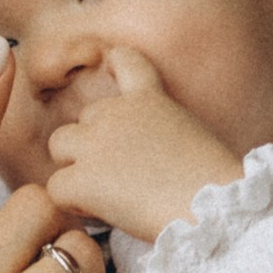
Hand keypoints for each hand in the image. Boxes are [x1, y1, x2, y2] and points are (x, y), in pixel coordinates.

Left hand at [45, 47, 245, 241]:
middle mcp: (116, 113)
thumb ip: (161, 134)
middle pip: (83, 117)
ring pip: (59, 145)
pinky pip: (56, 188)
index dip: (114, 65)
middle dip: (94, 142)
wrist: (214, 210)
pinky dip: (72, 203)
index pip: (124, 59)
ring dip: (73, 167)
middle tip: (120, 175)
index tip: (112, 72)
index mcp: (150, 99)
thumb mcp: (194, 138)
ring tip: (101, 194)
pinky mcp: (83, 179)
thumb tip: (150, 159)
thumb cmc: (216, 186)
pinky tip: (99, 213)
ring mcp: (96, 144)